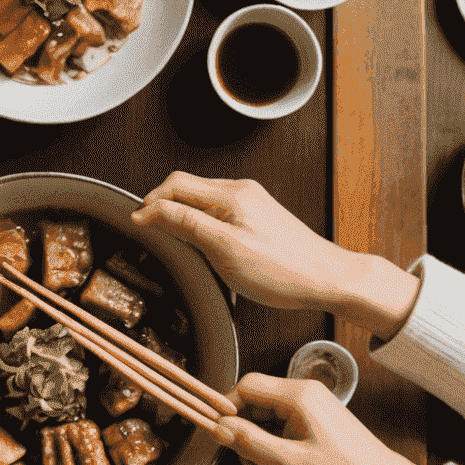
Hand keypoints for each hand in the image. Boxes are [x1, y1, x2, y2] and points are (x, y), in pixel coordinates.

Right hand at [131, 173, 417, 335]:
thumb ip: (184, 225)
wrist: (328, 279)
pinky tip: (203, 247)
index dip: (149, 203)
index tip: (137, 226)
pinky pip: (217, 212)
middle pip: (186, 189)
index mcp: (231, 195)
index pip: (175, 184)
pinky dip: (200, 224)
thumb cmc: (283, 270)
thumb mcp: (223, 249)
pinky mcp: (257, 217)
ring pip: (200, 201)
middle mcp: (241, 192)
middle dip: (163, 208)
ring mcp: (251, 203)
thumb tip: (149, 211)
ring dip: (181, 217)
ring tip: (176, 244)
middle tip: (152, 237)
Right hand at [220, 373, 446, 464]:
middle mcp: (304, 393)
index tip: (217, 432)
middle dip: (242, 433)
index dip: (225, 409)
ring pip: (266, 415)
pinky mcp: (315, 417)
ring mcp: (311, 404)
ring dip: (256, 442)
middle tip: (243, 462)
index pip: (245, 387)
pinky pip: (281, 423)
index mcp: (297, 397)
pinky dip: (272, 443)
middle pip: (254, 402)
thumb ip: (247, 441)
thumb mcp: (285, 462)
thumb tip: (218, 428)